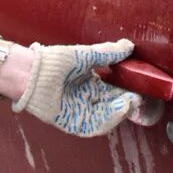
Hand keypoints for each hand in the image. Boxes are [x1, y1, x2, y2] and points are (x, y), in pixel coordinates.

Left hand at [9, 39, 152, 136]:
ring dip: (120, 112)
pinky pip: (93, 127)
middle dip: (127, 104)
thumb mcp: (84, 55)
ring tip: (130, 103)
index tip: (141, 89)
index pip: (115, 91)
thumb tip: (129, 45)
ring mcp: (80, 112)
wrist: (32, 74)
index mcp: (90, 83)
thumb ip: (108, 53)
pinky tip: (117, 112)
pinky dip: (107, 122)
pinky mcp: (72, 123)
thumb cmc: (54, 61)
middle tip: (139, 98)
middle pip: (113, 106)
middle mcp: (87, 99)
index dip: (128, 92)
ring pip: (106, 117)